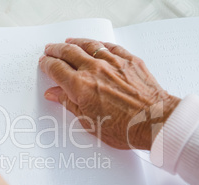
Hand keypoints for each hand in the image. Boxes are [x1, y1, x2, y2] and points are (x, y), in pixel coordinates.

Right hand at [39, 38, 180, 149]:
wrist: (154, 122)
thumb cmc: (124, 128)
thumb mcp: (88, 121)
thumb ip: (69, 103)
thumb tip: (54, 94)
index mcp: (80, 86)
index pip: (56, 69)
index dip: (47, 64)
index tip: (44, 63)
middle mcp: (95, 70)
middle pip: (69, 52)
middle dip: (56, 50)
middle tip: (50, 49)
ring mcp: (113, 63)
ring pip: (88, 45)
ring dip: (75, 43)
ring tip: (68, 42)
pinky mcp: (129, 60)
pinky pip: (110, 46)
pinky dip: (99, 44)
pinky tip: (95, 45)